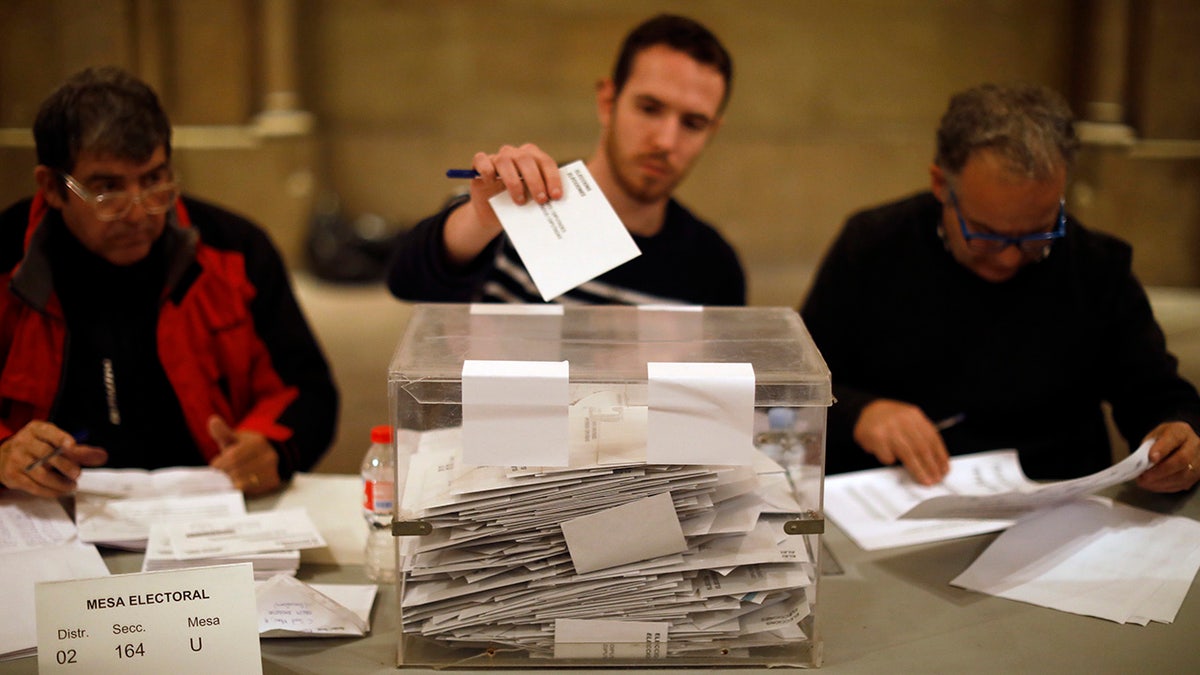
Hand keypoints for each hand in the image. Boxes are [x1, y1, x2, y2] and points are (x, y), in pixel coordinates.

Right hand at [0, 421, 106, 496]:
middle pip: (47, 455)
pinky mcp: (13, 476)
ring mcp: (17, 459)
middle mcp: (24, 442)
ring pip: (41, 474)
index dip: (61, 439)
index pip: (49, 432)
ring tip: (72, 486)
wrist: (3, 456)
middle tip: (78, 474)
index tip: (72, 446)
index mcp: (37, 429)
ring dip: (60, 483)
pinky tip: (60, 492)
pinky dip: (50, 491)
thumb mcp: (53, 441)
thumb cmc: (36, 448)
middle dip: (66, 465)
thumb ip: (78, 449)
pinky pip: (34, 486)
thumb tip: (102, 456)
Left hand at [206, 415, 280, 495]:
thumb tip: (213, 421)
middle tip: (220, 475)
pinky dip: (240, 489)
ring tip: (228, 479)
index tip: (215, 466)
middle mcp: (268, 455)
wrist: (266, 457)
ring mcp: (272, 470)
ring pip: (242, 482)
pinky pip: (250, 490)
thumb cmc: (245, 449)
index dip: (219, 463)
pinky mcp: (272, 482)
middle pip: (237, 470)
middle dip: (224, 474)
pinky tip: (237, 484)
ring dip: (230, 482)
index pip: (233, 456)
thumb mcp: (234, 439)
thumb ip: (222, 432)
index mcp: (258, 442)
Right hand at [443, 144, 563, 264]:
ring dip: (514, 182)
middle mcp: (515, 154)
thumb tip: (554, 202)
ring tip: (520, 201)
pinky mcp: (479, 164)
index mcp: (533, 157)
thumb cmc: (519, 204)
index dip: (552, 178)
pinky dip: (487, 171)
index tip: (556, 196)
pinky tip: (491, 182)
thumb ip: (541, 195)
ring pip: (505, 161)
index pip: (545, 162)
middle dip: (535, 181)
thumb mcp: (532, 200)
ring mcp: (497, 157)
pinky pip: (481, 160)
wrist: (494, 214)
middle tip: (541, 200)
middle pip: (526, 160)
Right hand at [853, 399, 950, 484]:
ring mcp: (888, 428)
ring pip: (908, 454)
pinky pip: (888, 456)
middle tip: (936, 478)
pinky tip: (893, 462)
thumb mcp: (908, 420)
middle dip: (931, 466)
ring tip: (925, 480)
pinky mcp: (876, 438)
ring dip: (918, 470)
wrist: (865, 411)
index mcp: (913, 415)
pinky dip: (892, 462)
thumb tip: (937, 460)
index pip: (932, 437)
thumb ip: (921, 435)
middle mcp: (902, 420)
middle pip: (922, 447)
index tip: (944, 469)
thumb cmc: (890, 419)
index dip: (940, 456)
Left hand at [1135, 421, 1199, 492]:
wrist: (1179, 444)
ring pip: (1184, 475)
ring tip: (1145, 482)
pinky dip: (1166, 486)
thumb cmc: (1164, 439)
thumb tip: (1142, 462)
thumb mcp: (1154, 436)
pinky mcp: (1197, 475)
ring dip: (1162, 482)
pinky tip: (1153, 485)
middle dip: (1160, 471)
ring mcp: (1199, 461)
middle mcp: (1195, 445)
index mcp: (1181, 431)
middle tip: (1144, 477)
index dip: (1162, 449)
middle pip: (1182, 460)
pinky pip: (1183, 483)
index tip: (1150, 458)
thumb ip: (1148, 447)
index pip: (1174, 438)